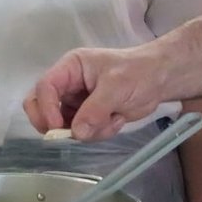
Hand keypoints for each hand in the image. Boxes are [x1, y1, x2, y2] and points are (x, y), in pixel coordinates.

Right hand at [24, 46, 164, 140]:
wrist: (159, 80)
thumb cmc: (137, 72)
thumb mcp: (116, 87)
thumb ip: (95, 109)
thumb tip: (76, 133)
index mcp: (70, 68)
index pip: (45, 87)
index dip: (46, 108)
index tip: (57, 126)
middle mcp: (68, 85)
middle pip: (41, 106)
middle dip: (54, 123)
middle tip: (70, 134)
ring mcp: (76, 102)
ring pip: (64, 125)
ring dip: (87, 130)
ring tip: (112, 120)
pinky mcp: (87, 117)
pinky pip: (81, 132)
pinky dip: (98, 133)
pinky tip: (117, 121)